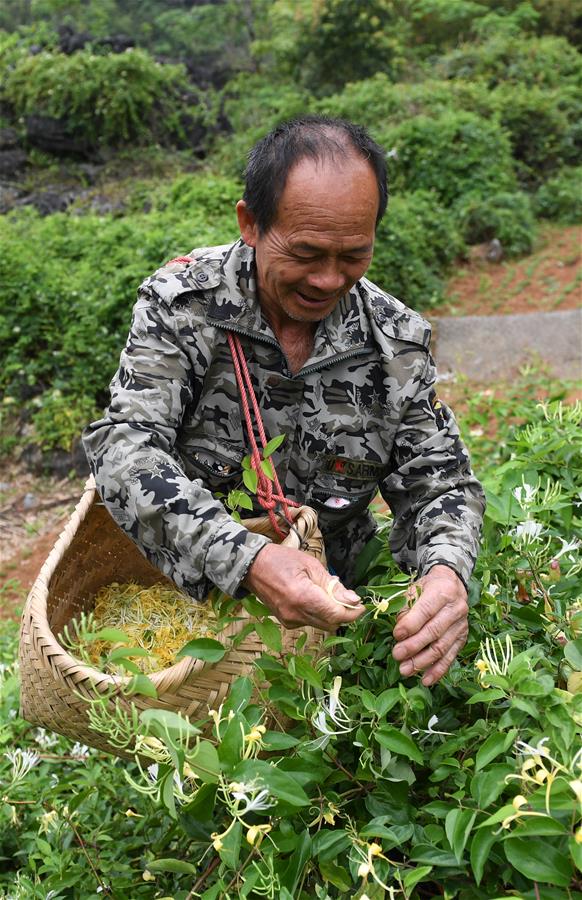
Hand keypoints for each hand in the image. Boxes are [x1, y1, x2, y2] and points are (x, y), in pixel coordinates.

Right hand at [243, 544, 364, 629]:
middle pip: (331, 623)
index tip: (362, 606)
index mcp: (303, 597)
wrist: (252, 567)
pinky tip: (314, 598)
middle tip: (347, 597)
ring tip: (327, 593)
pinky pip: (310, 622)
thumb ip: (332, 586)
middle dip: (344, 613)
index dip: (353, 613)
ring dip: (331, 613)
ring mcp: (290, 620)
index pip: (336, 615)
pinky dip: (318, 613)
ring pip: (322, 624)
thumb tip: (353, 600)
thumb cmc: (282, 560)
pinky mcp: (286, 622)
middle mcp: (296, 614)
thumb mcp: (311, 565)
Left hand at [392, 565, 467, 685]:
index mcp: (442, 592)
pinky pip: (450, 657)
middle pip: (434, 632)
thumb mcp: (415, 589)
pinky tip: (425, 680)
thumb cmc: (428, 588)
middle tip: (397, 655)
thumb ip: (406, 608)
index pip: (426, 611)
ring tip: (405, 670)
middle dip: (414, 646)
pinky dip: (438, 671)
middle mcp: (455, 609)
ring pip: (441, 647)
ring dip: (422, 662)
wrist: (452, 585)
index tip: (396, 635)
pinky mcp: (462, 639)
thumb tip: (399, 632)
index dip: (411, 625)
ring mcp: (461, 625)